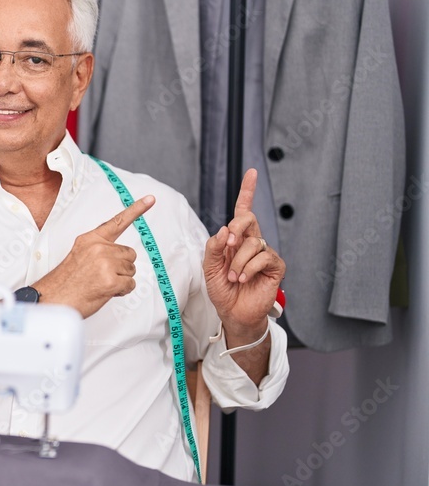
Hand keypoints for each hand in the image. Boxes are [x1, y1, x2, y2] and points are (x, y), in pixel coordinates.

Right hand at [34, 195, 154, 318]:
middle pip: (129, 254)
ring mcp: (105, 263)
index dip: (136, 209)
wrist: (53, 299)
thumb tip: (119, 256)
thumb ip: (99, 250)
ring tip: (100, 284)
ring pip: (131, 270)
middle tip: (102, 276)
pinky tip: (105, 291)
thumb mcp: (79, 256)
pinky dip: (122, 291)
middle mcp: (99, 248)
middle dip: (121, 266)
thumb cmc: (66, 282)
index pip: (116, 222)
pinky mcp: (110, 281)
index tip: (151, 199)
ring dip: (121, 279)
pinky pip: (130, 284)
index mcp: (90, 239)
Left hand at [203, 169, 285, 339]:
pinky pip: (263, 256)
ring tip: (234, 277)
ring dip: (238, 260)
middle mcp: (252, 242)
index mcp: (236, 239)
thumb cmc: (222, 290)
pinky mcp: (275, 266)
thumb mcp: (209, 267)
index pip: (243, 211)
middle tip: (228, 244)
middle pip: (247, 219)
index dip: (247, 191)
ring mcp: (265, 253)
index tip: (251, 173)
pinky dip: (249, 268)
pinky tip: (244, 278)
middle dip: (236, 228)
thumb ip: (213, 247)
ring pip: (252, 242)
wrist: (234, 312)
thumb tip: (224, 229)